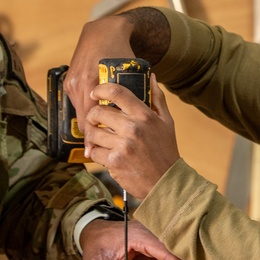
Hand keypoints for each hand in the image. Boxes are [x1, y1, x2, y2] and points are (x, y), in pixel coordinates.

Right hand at [64, 15, 135, 139]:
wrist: (104, 30)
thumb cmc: (120, 50)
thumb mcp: (129, 73)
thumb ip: (131, 95)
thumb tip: (136, 119)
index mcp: (90, 81)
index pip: (88, 117)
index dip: (92, 136)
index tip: (95, 151)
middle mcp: (77, 82)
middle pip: (81, 117)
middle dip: (89, 133)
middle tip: (98, 149)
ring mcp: (71, 81)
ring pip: (78, 110)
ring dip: (87, 122)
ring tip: (98, 136)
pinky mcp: (69, 80)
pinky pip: (76, 101)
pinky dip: (85, 110)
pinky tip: (94, 117)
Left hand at [83, 76, 178, 196]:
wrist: (166, 182)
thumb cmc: (166, 151)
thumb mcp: (167, 122)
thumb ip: (157, 98)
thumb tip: (151, 77)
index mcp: (144, 115)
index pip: (117, 92)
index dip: (101, 89)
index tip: (96, 93)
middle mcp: (133, 128)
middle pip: (98, 112)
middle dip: (93, 116)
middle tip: (96, 121)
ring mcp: (122, 145)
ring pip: (93, 133)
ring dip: (94, 137)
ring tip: (102, 140)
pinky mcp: (114, 161)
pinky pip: (94, 152)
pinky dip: (96, 153)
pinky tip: (106, 154)